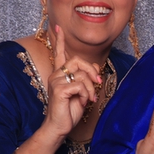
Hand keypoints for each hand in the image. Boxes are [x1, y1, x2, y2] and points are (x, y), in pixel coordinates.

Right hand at [38, 24, 104, 142]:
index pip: (59, 53)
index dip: (60, 40)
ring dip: (91, 88)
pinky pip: (80, 85)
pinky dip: (86, 94)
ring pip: (82, 75)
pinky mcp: (59, 89)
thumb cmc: (70, 110)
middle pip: (78, 61)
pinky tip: (83, 102)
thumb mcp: (82, 92)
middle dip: (92, 71)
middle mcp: (56, 75)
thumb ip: (86, 78)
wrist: (59, 126)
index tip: (59, 27)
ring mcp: (56, 81)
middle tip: (98, 83)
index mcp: (60, 74)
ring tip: (88, 99)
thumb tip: (94, 68)